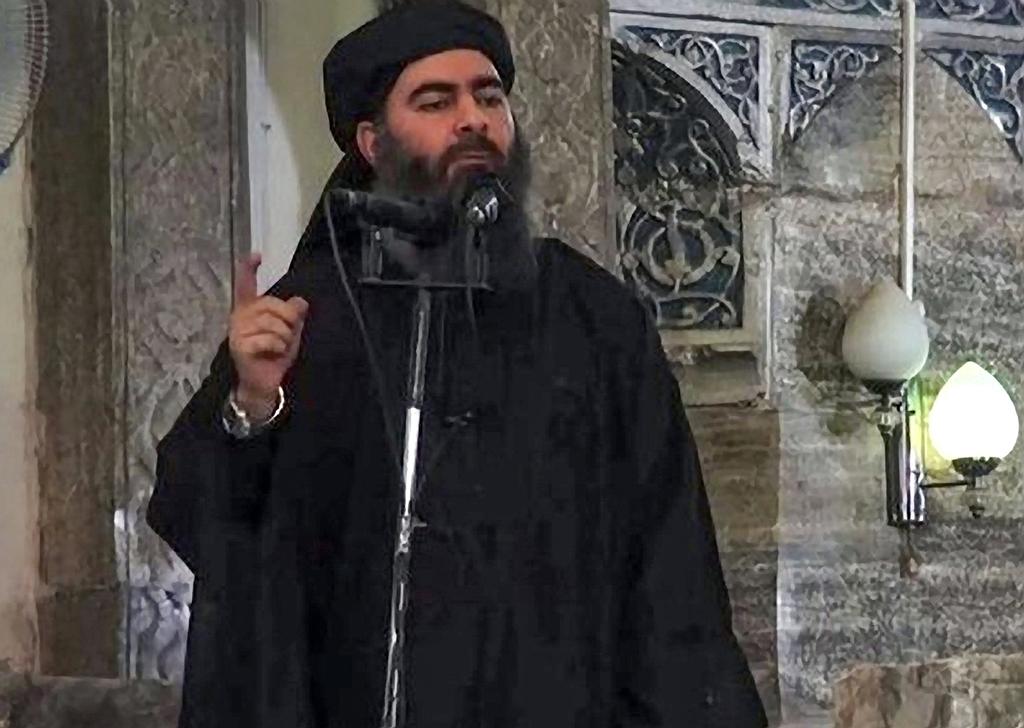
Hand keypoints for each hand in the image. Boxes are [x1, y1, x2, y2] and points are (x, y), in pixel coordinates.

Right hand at [228, 254, 308, 418]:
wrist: (265, 382)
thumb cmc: (275, 356)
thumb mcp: (290, 332)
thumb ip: (294, 315)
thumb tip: (301, 301)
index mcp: (249, 309)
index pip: (246, 285)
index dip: (249, 268)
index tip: (256, 255)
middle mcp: (239, 316)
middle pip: (272, 304)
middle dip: (289, 320)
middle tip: (287, 336)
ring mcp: (237, 330)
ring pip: (273, 322)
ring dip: (285, 337)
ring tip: (279, 347)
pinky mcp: (239, 345)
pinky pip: (269, 338)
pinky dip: (278, 347)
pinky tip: (273, 353)